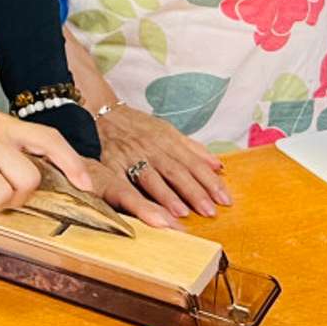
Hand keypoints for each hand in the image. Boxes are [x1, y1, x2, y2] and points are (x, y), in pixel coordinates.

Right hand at [92, 102, 231, 219]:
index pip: (193, 162)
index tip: (224, 199)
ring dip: (167, 196)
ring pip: (151, 177)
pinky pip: (124, 182)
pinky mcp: (111, 164)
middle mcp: (150, 147)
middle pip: (176, 171)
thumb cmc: (137, 125)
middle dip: (194, 192)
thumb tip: (218, 165)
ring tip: (182, 213)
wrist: (101, 112)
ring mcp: (130, 156)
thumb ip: (192, 148)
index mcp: (166, 138)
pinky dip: (136, 197)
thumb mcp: (166, 129)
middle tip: (210, 211)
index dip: (209, 181)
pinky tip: (147, 211)